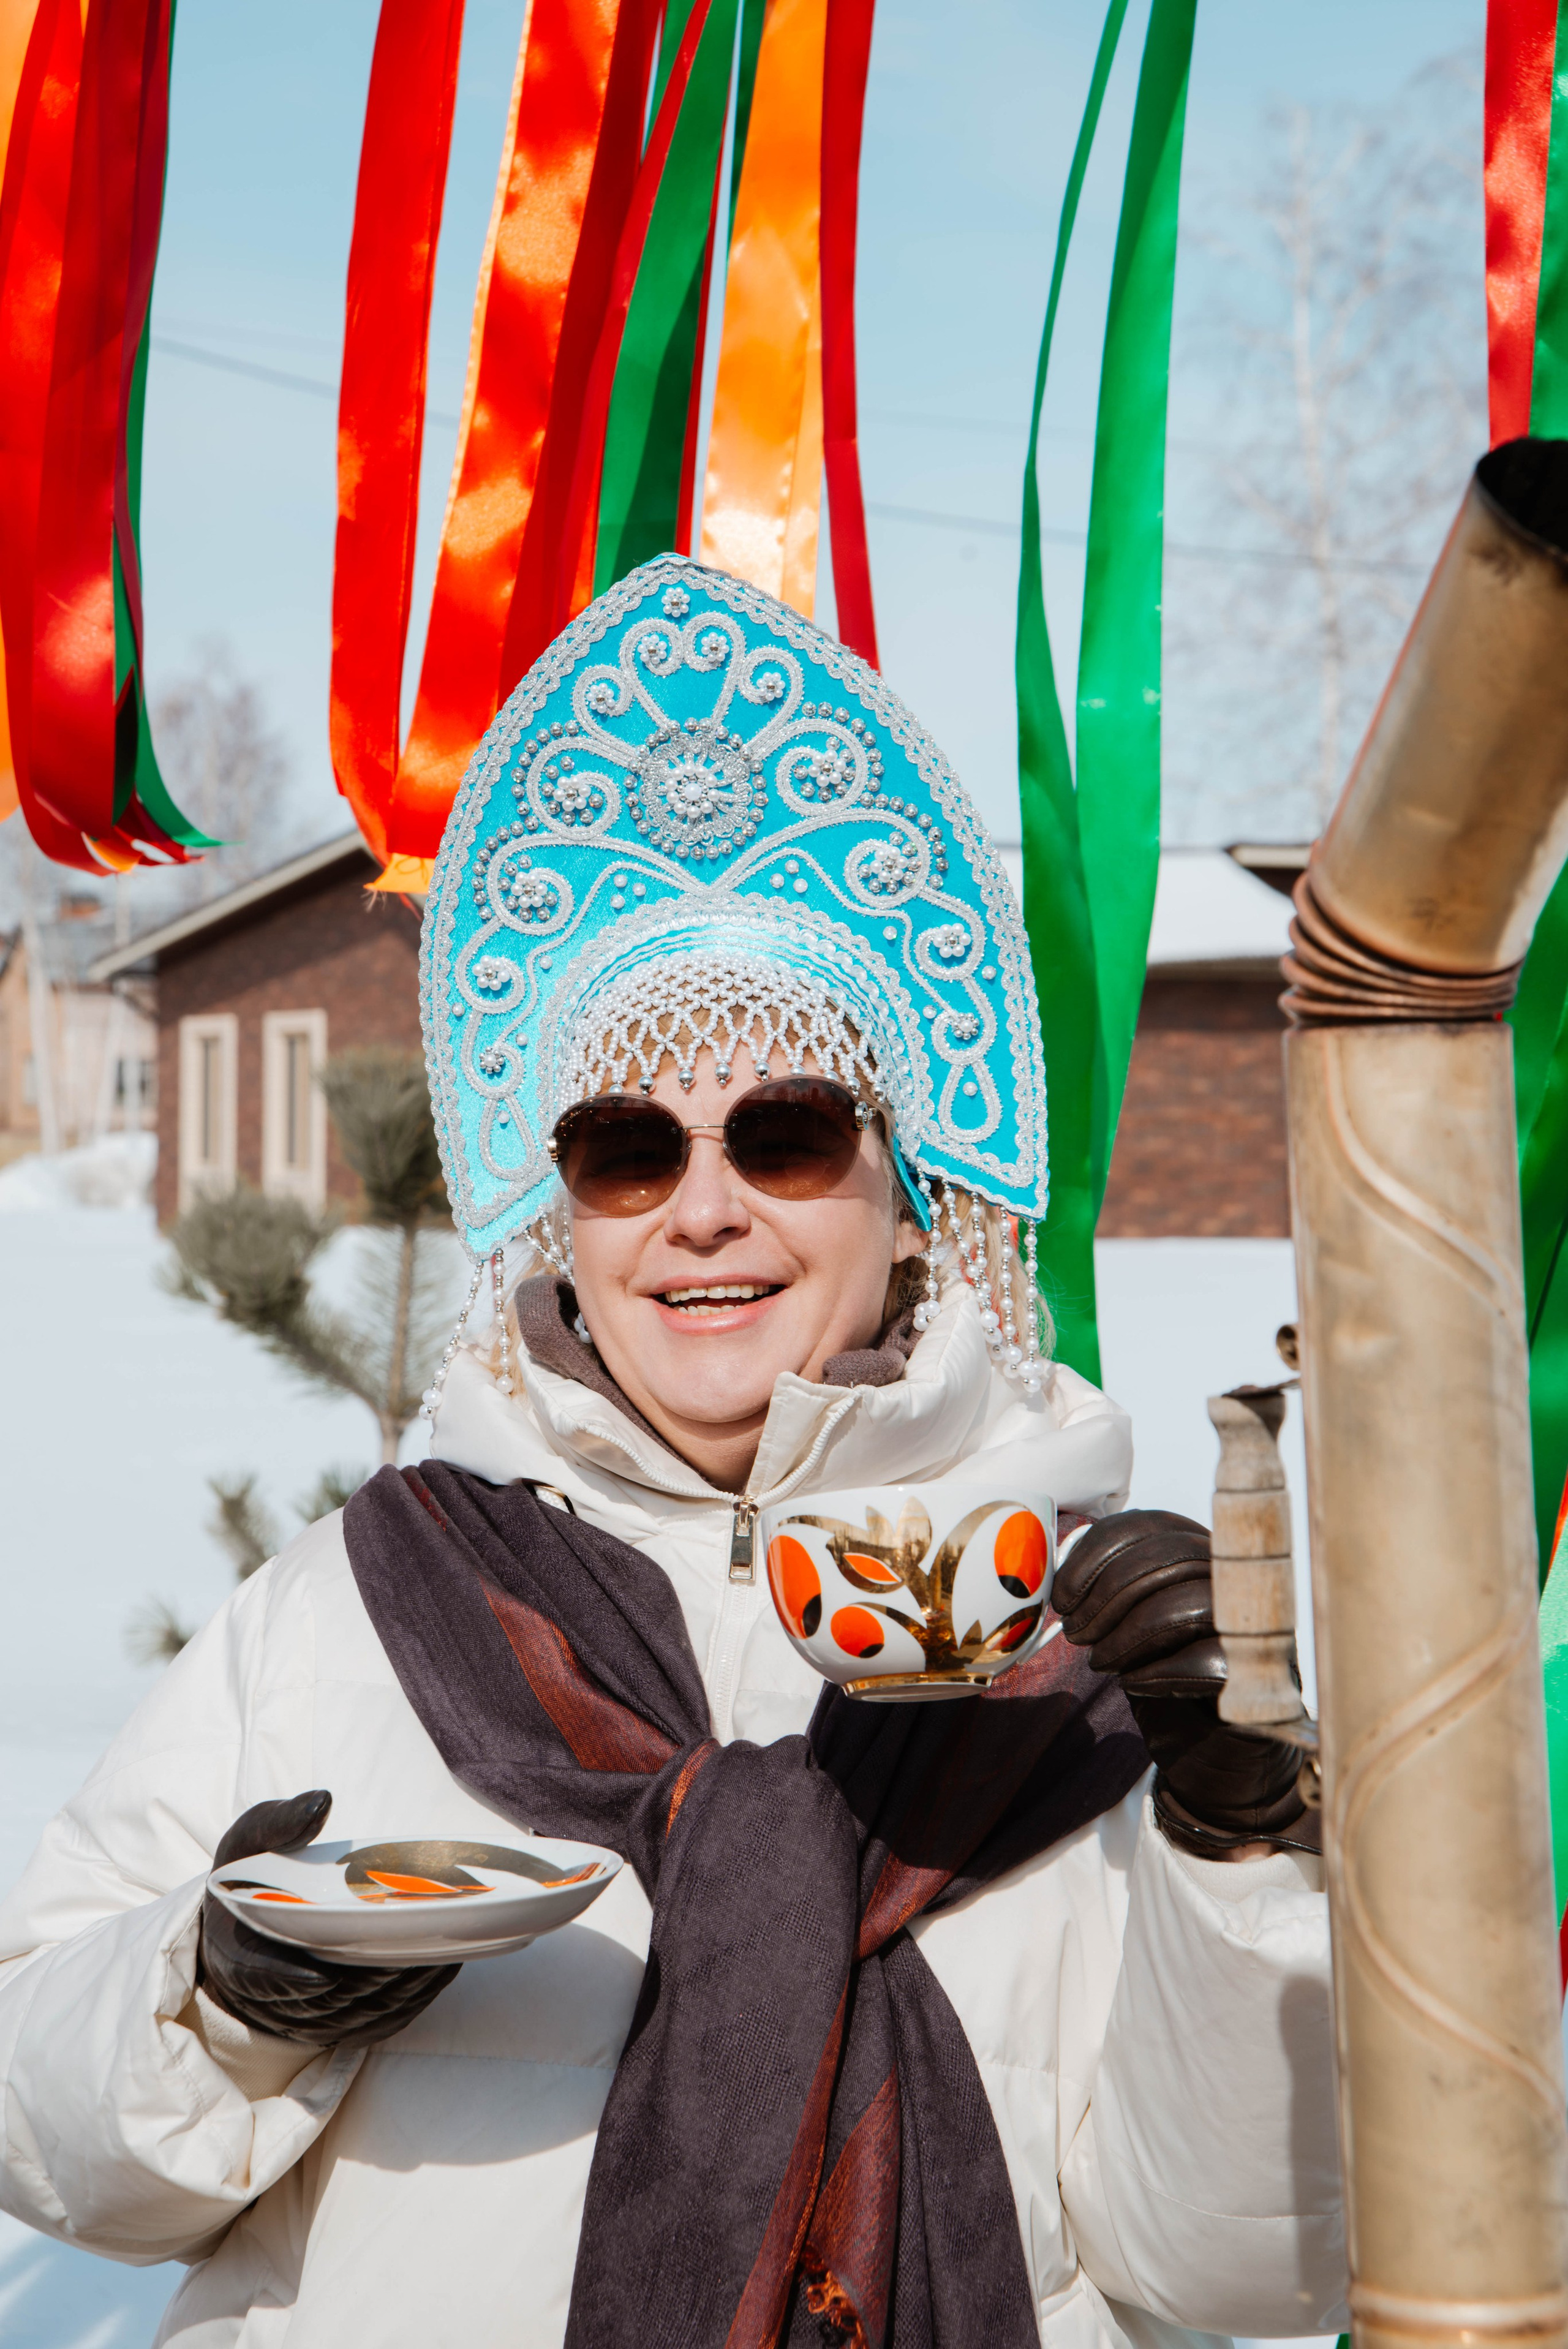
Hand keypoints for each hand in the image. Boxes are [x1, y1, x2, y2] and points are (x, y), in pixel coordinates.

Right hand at [199, 1789, 459, 2046]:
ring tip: (434, 1958)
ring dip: (392, 1993)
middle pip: (321, 2000)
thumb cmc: (251, 1873)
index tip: (323, 1975)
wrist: (243, 1923)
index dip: (289, 1981)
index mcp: (239, 1949)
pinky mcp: (338, 2022)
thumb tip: (321, 1801)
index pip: (260, 1976)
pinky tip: (437, 1971)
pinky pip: (372, 2024)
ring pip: (352, 2017)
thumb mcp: (252, 1839)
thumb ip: (280, 1823)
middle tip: (406, 1953)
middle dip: (364, 1981)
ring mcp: (306, 2013)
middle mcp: (271, 1994)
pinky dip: (406, 2004)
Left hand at [1052, 1511, 1315, 1856]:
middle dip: (1108, 1595)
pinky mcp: (1261, 1679)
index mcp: (1201, 1555)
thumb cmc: (1167, 1678)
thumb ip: (1107, 1590)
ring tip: (1099, 1662)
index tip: (1062, 1596)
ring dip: (1129, 1634)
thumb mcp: (1129, 1624)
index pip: (1151, 1525)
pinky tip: (1135, 1684)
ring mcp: (1255, 1628)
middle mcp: (1236, 1581)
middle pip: (1171, 1557)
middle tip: (1075, 1633)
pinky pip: (1211, 1659)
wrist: (1215, 1755)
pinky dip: (1159, 1671)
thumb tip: (1060, 1571)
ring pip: (1191, 1603)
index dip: (1098, 1553)